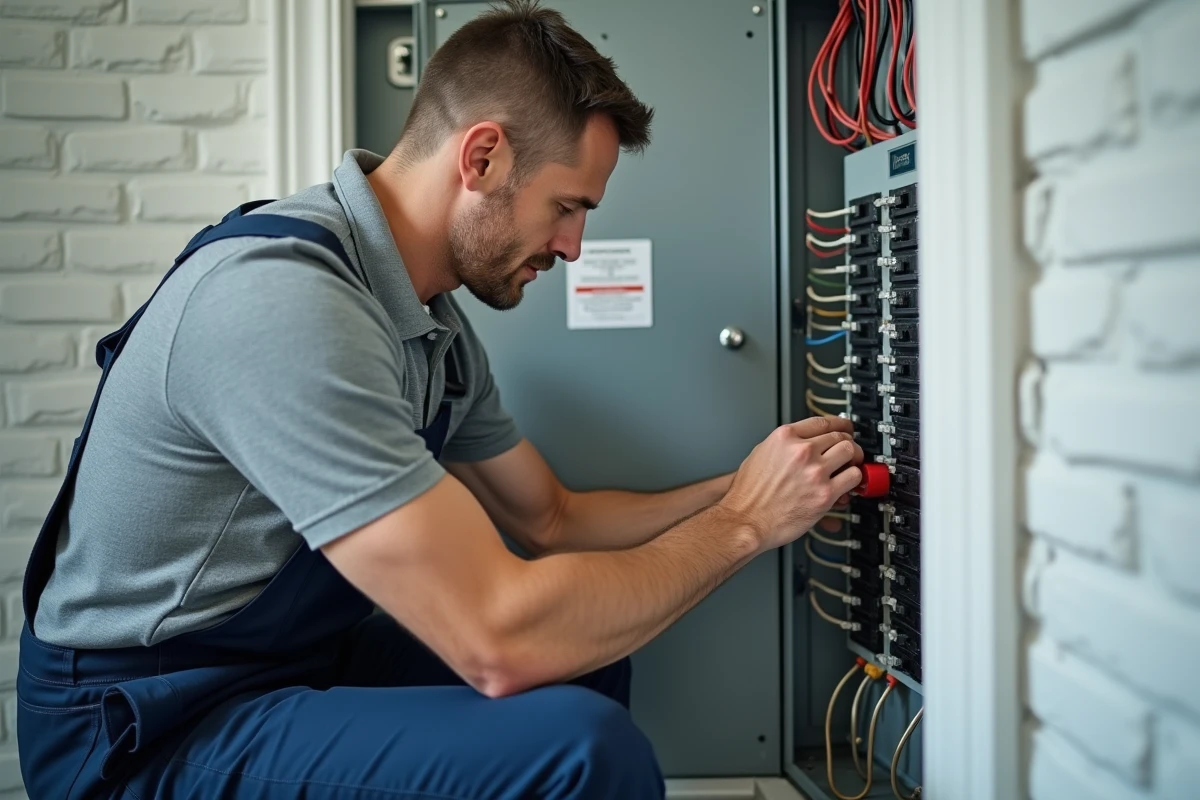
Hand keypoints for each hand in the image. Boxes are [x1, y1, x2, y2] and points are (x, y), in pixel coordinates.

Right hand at [719, 417, 863, 551]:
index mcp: (784, 438)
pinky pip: (854, 477)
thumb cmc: (748, 494)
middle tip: (848, 452)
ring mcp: (815, 471)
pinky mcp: (825, 493)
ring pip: (850, 452)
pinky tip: (847, 484)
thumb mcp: (760, 454)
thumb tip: (805, 444)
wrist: (746, 520)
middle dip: (847, 443)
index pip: (822, 421)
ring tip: (849, 466)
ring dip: (853, 459)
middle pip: (839, 435)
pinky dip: (854, 479)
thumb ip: (785, 446)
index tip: (845, 427)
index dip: (839, 424)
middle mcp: (801, 451)